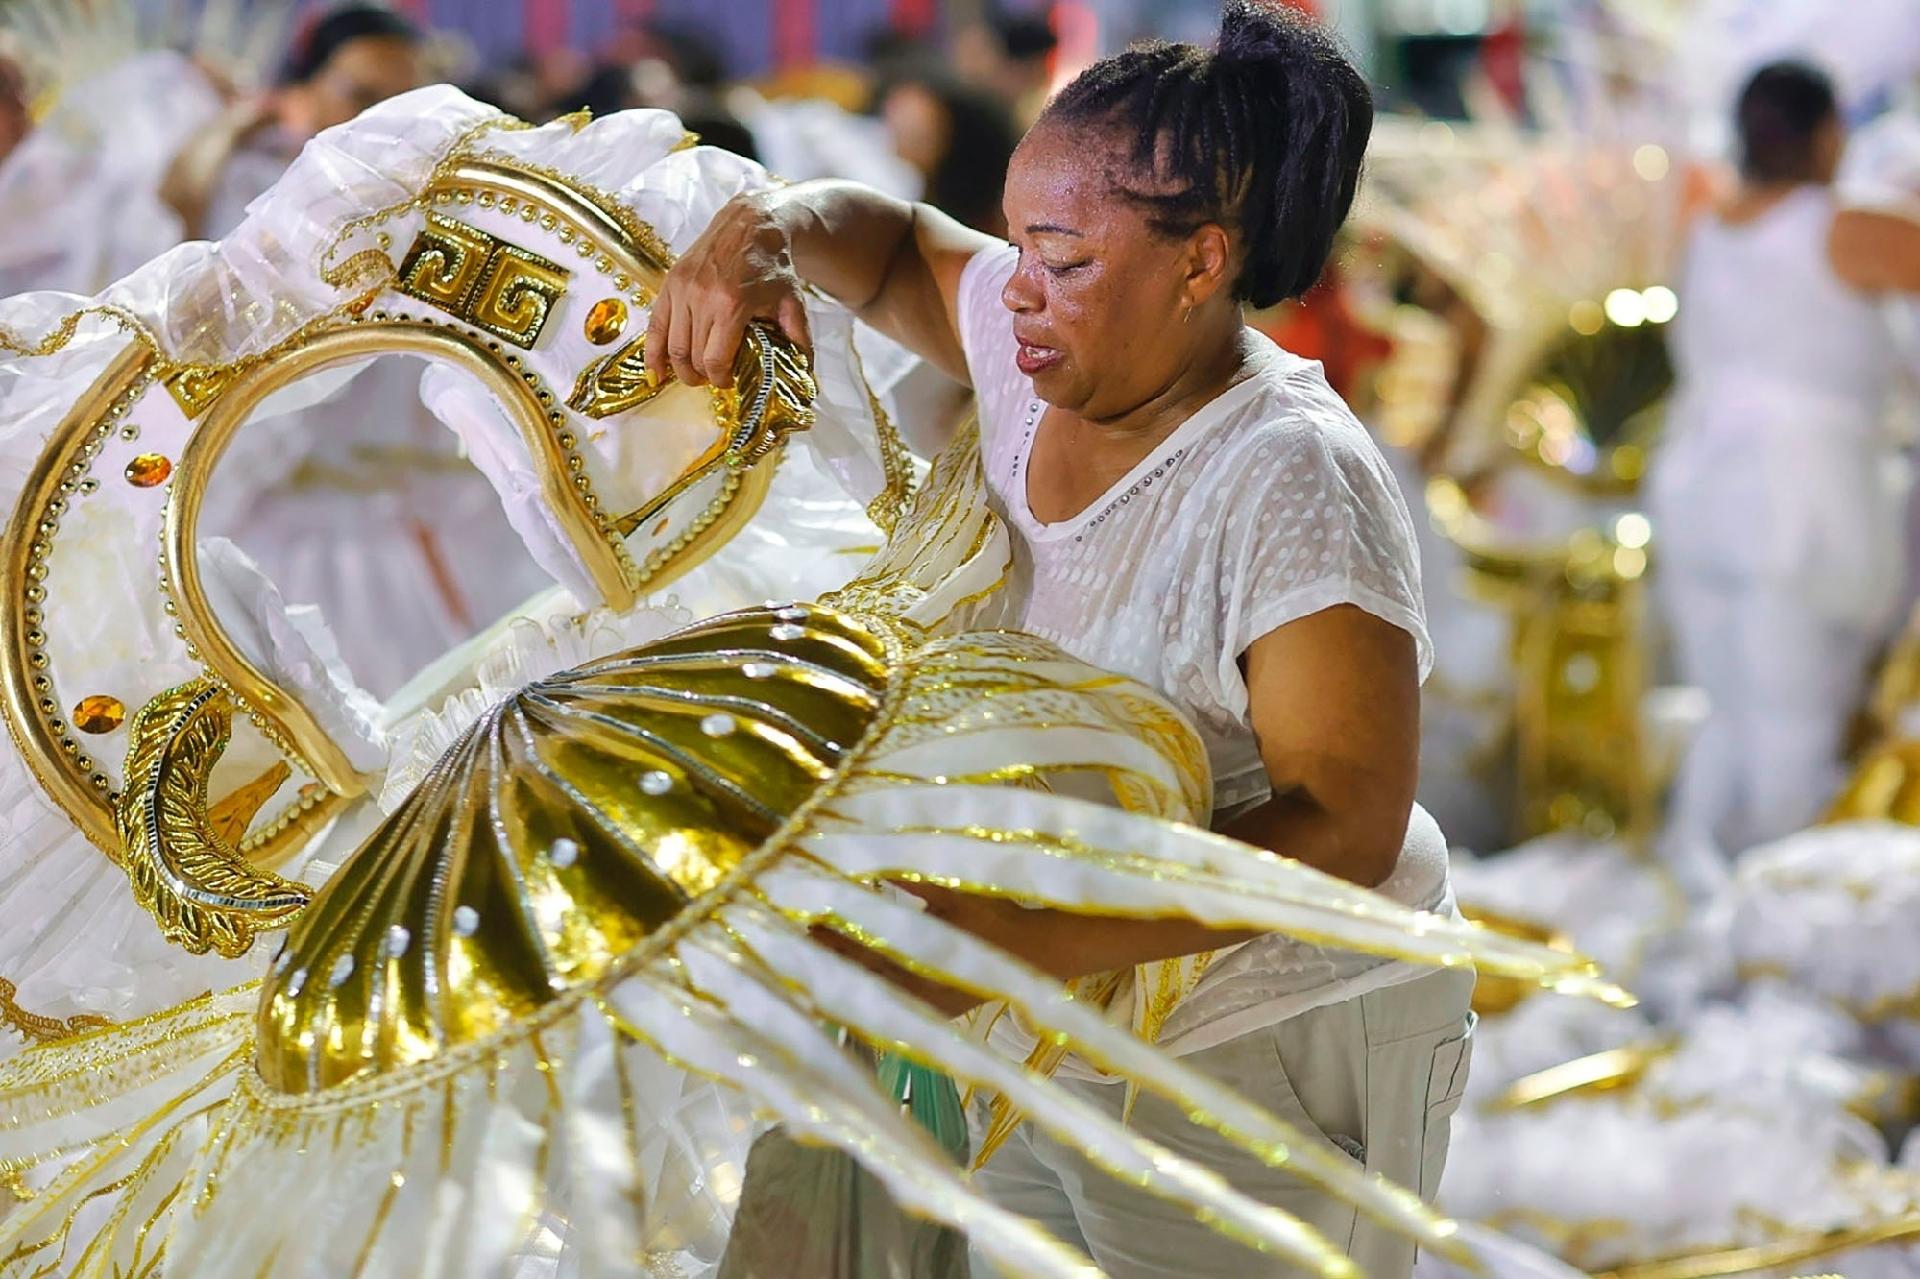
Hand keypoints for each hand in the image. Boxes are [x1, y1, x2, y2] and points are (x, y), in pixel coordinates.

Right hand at [644, 192, 813, 389]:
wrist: (751, 223)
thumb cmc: (772, 265)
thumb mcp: (792, 302)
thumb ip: (799, 339)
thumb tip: (804, 372)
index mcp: (731, 305)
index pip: (715, 360)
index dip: (721, 379)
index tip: (730, 381)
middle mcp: (701, 297)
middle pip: (692, 357)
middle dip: (703, 376)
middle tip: (715, 379)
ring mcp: (682, 289)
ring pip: (673, 346)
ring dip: (682, 368)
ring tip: (695, 374)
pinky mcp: (670, 283)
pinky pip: (654, 326)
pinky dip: (652, 353)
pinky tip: (656, 373)